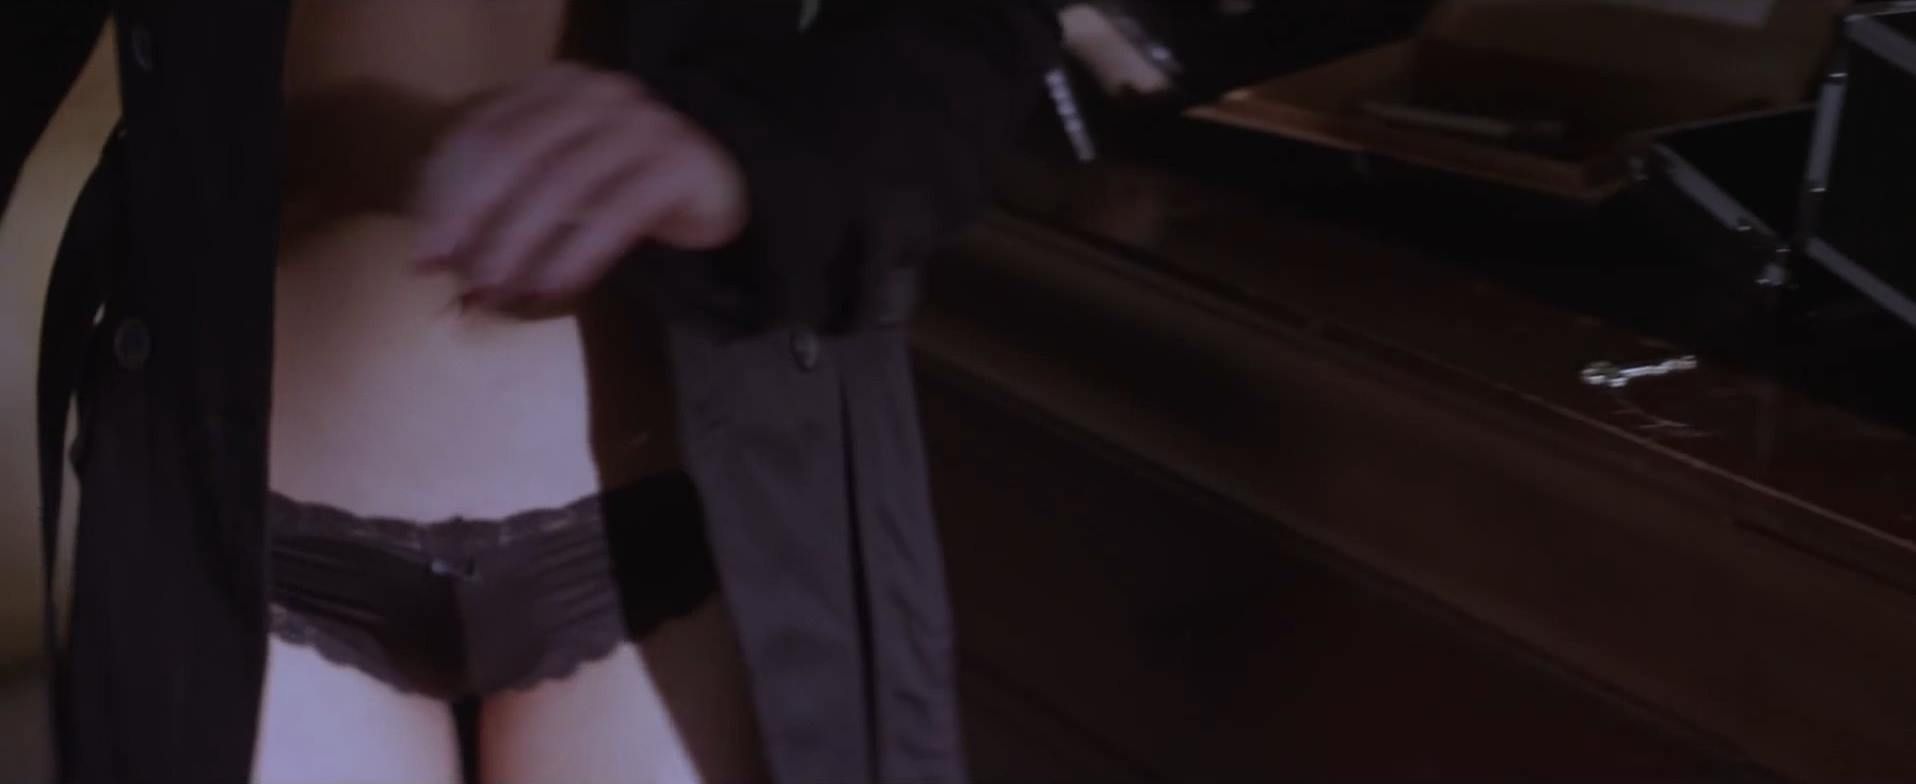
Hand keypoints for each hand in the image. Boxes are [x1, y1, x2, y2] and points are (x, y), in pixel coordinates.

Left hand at [412, 63, 747, 309]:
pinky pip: (613, 215)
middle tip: (459, 279)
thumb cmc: (625, 189)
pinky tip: (552, 291)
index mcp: (556, 86)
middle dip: (476, 224)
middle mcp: (598, 94)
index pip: (481, 134)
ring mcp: (642, 124)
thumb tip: (436, 257)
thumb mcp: (558, 182)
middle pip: (513, 156)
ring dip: (520, 247)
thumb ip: (503, 201)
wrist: (720, 187)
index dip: (444, 198)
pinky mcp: (679, 163)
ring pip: (560, 186)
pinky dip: (575, 257)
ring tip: (498, 294)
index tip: (426, 257)